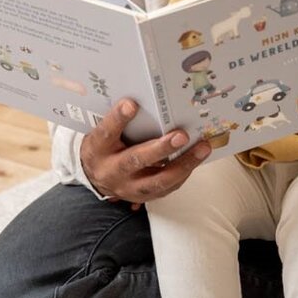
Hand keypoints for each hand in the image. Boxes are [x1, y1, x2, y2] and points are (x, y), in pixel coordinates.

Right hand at [79, 99, 210, 207]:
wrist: (95, 177)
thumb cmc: (104, 148)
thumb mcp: (104, 132)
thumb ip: (120, 120)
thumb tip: (146, 100)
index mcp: (98, 149)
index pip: (106, 132)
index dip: (118, 118)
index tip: (131, 104)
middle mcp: (111, 171)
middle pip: (135, 160)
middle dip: (161, 149)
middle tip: (181, 135)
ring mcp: (128, 188)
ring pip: (157, 181)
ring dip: (183, 164)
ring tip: (202, 148)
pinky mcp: (142, 197)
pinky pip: (166, 188)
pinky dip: (183, 173)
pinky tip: (196, 159)